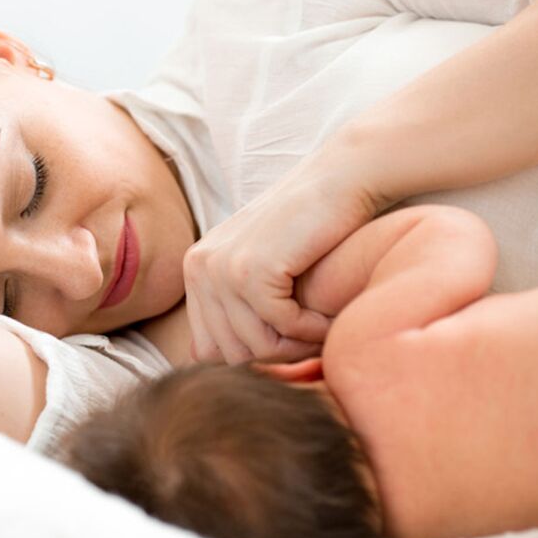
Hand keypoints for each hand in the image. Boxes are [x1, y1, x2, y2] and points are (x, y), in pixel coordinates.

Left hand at [183, 150, 378, 363]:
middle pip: (231, 354)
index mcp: (195, 269)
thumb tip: (199, 358)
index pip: (208, 350)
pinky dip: (312, 330)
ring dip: (297, 347)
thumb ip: (231, 307)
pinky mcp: (252, 269)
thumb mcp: (259, 267)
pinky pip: (283, 328)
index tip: (289, 342)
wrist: (341, 179)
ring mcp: (222, 268)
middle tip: (312, 338)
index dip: (254, 356)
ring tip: (323, 327)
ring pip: (256, 347)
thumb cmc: (311, 228)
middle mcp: (200, 268)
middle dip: (277, 356)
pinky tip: (328, 316)